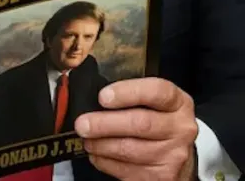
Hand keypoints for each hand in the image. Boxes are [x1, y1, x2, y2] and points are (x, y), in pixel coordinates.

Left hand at [75, 78, 197, 180]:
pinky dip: (104, 161)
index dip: (127, 93)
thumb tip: (88, 94)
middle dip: (104, 123)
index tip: (102, 97)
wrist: (177, 156)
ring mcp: (173, 155)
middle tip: (82, 124)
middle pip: (140, 123)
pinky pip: (126, 170)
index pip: (157, 91)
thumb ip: (128, 95)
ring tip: (86, 139)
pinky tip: (97, 154)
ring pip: (129, 149)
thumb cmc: (156, 121)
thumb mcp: (151, 102)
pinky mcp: (162, 177)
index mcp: (177, 102)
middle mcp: (180, 128)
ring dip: (100, 145)